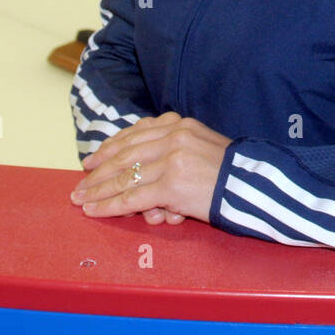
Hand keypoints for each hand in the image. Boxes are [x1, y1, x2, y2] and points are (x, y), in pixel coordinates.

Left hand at [70, 112, 230, 224]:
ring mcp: (172, 160)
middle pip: (125, 153)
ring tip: (82, 200)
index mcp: (179, 123)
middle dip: (98, 171)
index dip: (110, 147)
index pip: (135, 133)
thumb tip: (142, 171)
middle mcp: (173, 136)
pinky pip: (133, 197)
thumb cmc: (231, 172)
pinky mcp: (172, 185)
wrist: (254, 186)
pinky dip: (110, 206)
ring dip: (99, 191)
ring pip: (124, 176)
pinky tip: (95, 210)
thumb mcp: (202, 146)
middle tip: (80, 184)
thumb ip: (173, 150)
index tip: (92, 159)